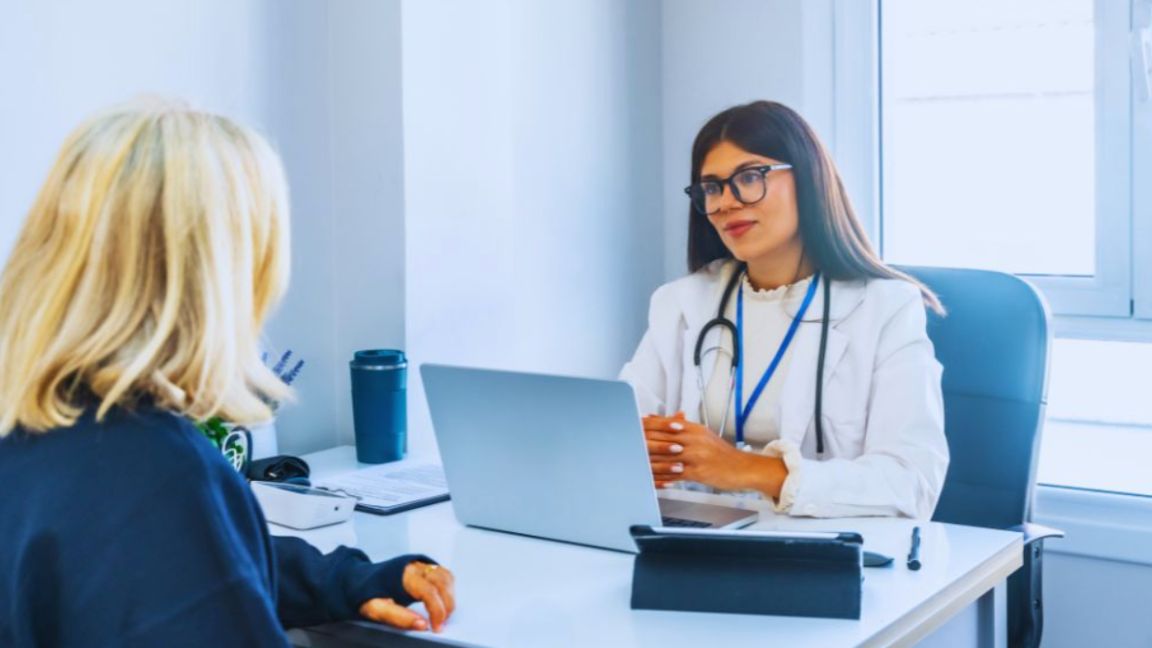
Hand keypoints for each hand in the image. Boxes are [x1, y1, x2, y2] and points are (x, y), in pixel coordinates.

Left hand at [359, 561, 455, 632]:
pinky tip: (442, 600)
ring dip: (449, 596)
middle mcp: (414, 565)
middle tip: (441, 623)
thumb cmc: (366, 595)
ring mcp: (420, 563)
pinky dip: (447, 588)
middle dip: (446, 605)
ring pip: (445, 576)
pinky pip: (443, 573)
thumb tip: (422, 625)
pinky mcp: (423, 565)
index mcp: (402, 575)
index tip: (436, 627)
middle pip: (441, 582)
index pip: (429, 591)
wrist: (357, 579)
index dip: (437, 611)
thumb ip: (399, 618)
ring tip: (442, 614)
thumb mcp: (376, 610)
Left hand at [643, 412, 786, 495]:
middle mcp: (693, 439)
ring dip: (648, 461)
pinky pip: (674, 474)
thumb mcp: (703, 434)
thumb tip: (663, 418)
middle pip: (661, 438)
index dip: (646, 425)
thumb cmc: (722, 454)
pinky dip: (662, 477)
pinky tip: (652, 480)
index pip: (665, 423)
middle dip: (642, 442)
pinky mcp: (698, 472)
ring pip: (665, 457)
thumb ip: (682, 426)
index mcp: (693, 428)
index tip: (631, 426)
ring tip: (633, 463)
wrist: (743, 468)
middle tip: (626, 445)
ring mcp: (695, 456)